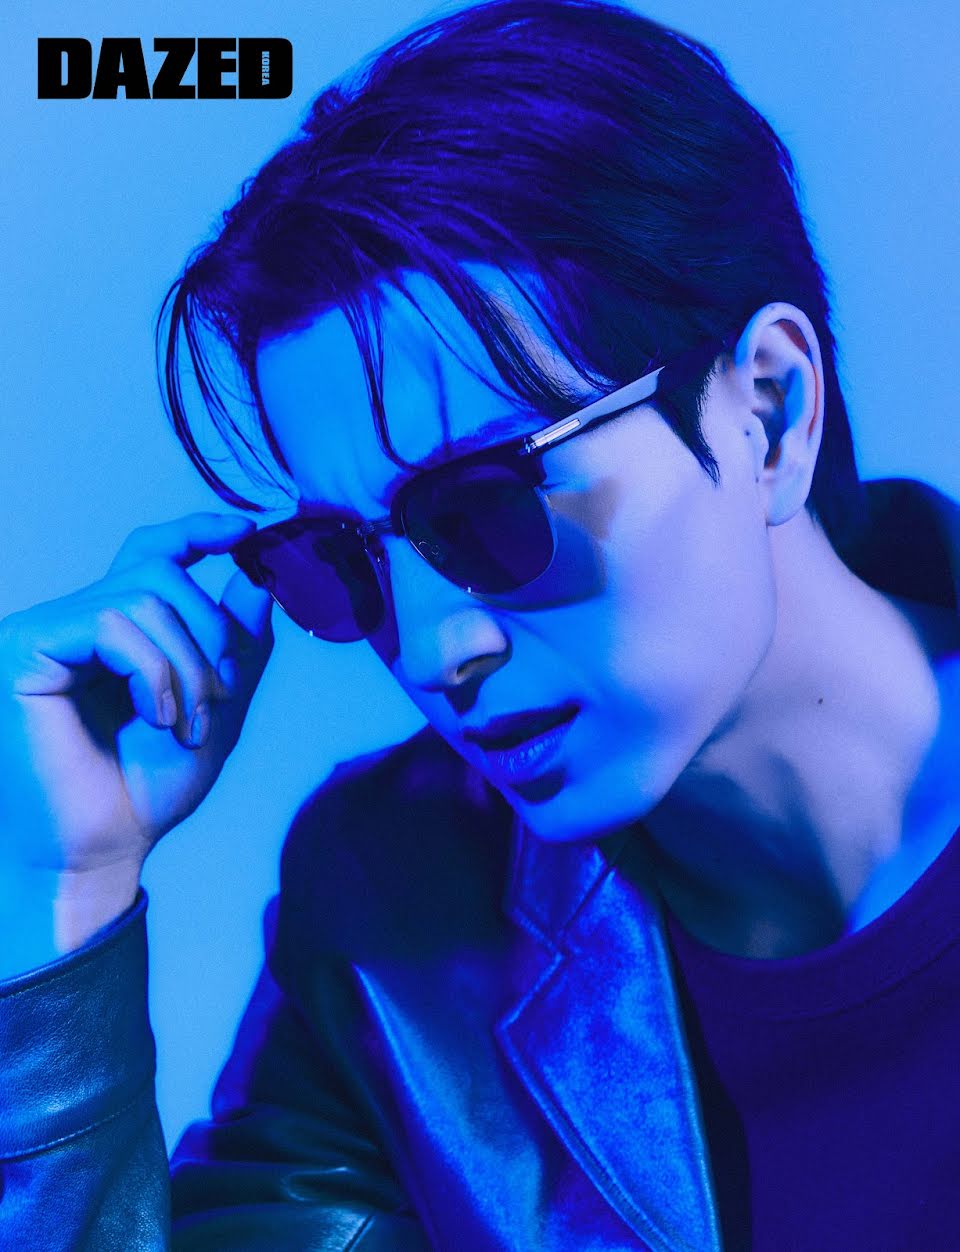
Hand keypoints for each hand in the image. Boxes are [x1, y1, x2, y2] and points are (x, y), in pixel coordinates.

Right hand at [0, 512, 272, 881]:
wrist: (103, 850)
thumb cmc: (147, 787)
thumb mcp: (215, 709)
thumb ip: (236, 647)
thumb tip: (256, 581)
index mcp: (115, 629)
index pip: (150, 554)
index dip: (197, 530)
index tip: (246, 530)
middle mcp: (74, 620)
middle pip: (161, 572)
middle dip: (210, 633)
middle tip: (219, 698)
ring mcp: (45, 630)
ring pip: (145, 596)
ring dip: (188, 664)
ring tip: (185, 723)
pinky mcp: (25, 648)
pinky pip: (112, 623)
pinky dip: (154, 671)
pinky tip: (156, 716)